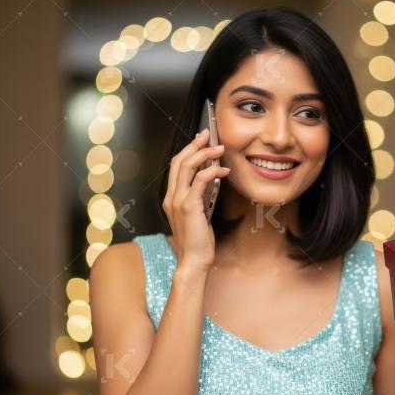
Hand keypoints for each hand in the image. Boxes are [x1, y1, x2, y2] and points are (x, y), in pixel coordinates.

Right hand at [161, 128, 229, 271]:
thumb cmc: (198, 241)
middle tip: (207, 134)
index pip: (176, 167)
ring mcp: (178, 200)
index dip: (187, 151)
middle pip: (179, 161)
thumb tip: (210, 180)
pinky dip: (213, 171)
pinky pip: (201, 180)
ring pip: (187, 166)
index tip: (200, 141)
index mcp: (171, 198)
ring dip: (204, 153)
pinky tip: (223, 171)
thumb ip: (199, 198)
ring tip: (219, 148)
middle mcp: (171, 197)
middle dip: (194, 144)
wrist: (194, 260)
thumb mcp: (197, 215)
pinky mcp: (189, 206)